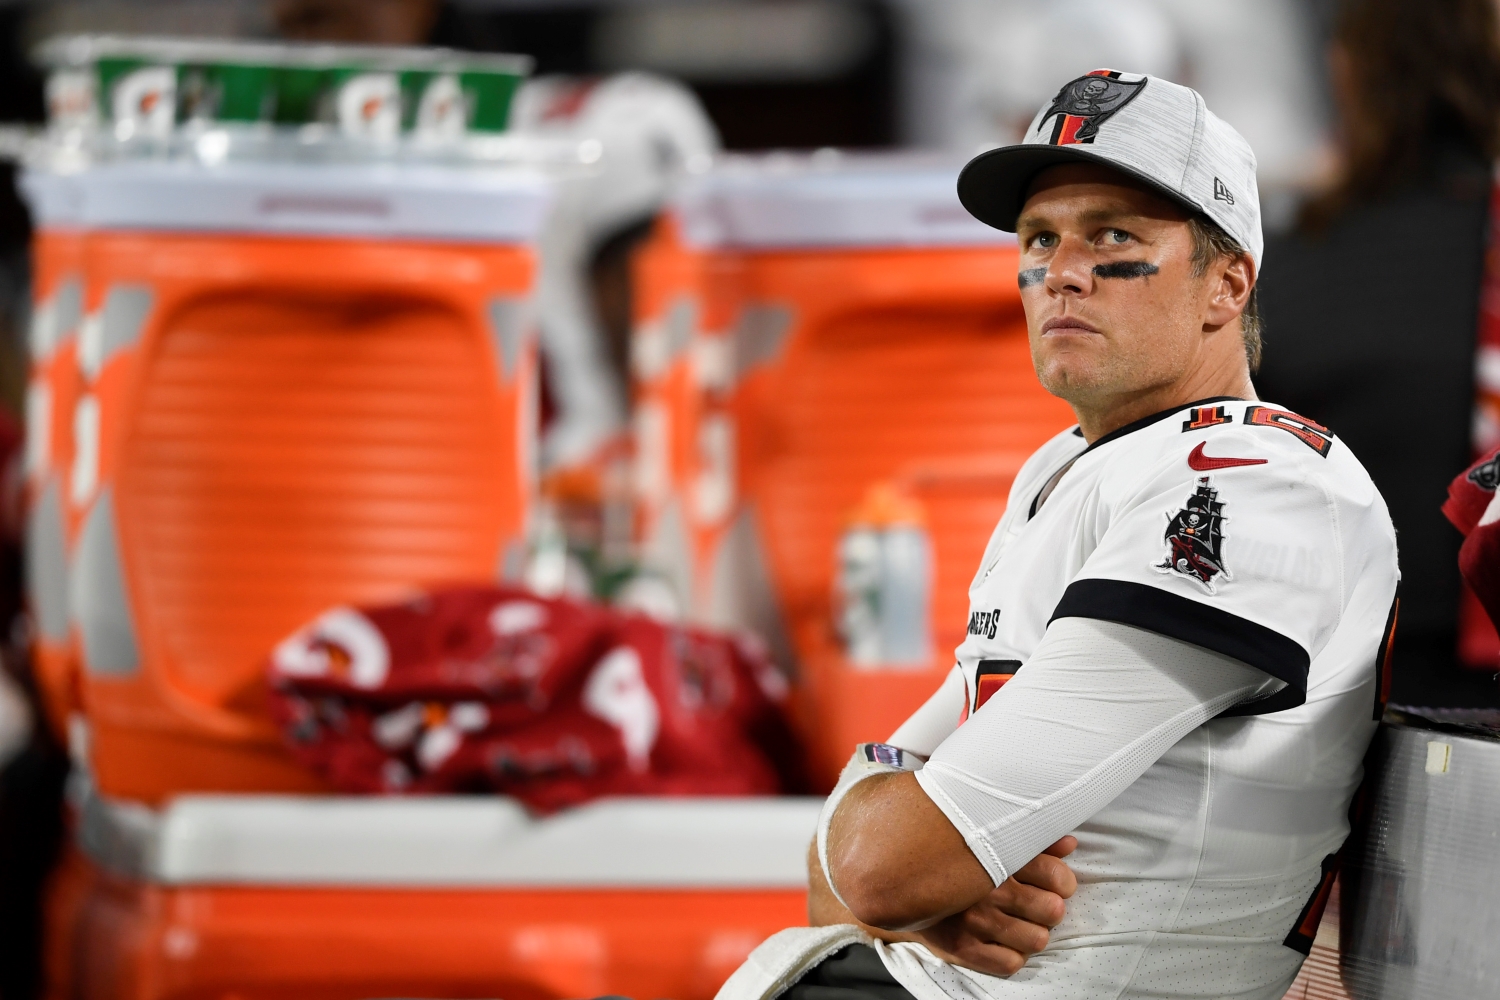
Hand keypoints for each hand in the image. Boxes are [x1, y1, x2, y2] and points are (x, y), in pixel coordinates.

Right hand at [912, 836, 1078, 976]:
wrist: (901, 881)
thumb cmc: (959, 861)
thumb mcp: (995, 842)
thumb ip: (1035, 841)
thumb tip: (1070, 843)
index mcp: (997, 855)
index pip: (1057, 876)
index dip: (1063, 883)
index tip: (1054, 884)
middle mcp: (987, 888)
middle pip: (1052, 911)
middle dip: (1049, 909)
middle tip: (1035, 904)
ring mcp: (973, 920)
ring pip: (1037, 940)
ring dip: (1033, 933)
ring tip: (1019, 922)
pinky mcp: (961, 948)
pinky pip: (1011, 963)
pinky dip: (1012, 954)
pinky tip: (1002, 940)